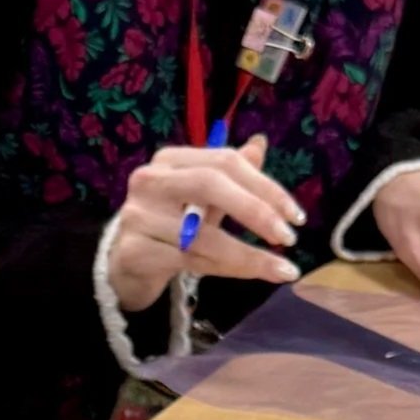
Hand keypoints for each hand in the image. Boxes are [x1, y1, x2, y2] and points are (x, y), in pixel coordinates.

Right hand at [104, 135, 303, 314]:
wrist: (123, 265)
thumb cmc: (169, 227)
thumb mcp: (201, 199)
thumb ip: (231, 176)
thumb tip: (260, 144)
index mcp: (169, 160)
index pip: (224, 161)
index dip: (265, 186)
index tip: (296, 215)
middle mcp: (149, 180)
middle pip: (209, 184)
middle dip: (255, 211)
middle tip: (288, 237)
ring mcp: (137, 216)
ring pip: (202, 234)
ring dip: (248, 254)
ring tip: (282, 269)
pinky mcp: (134, 251)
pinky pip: (190, 260)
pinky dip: (226, 269)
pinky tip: (251, 274)